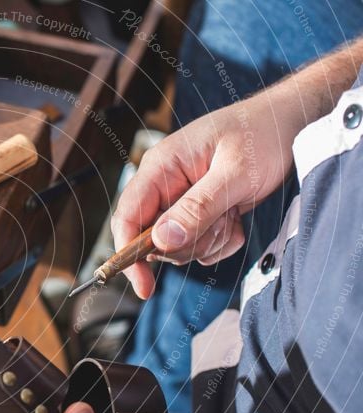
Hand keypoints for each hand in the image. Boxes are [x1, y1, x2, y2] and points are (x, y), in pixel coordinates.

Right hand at [111, 84, 305, 298]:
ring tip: (233, 211)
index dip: (127, 253)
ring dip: (210, 240)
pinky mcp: (197, 213)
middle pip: (154, 240)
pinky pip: (199, 246)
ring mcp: (179, 201)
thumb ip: (197, 208)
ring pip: (178, 247)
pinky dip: (221, 241)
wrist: (288, 123)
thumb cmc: (261, 134)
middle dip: (190, 242)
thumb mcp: (234, 173)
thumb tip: (162, 242)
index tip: (143, 285)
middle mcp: (163, 186)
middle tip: (223, 219)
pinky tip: (236, 216)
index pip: (127, 217)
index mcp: (160, 168)